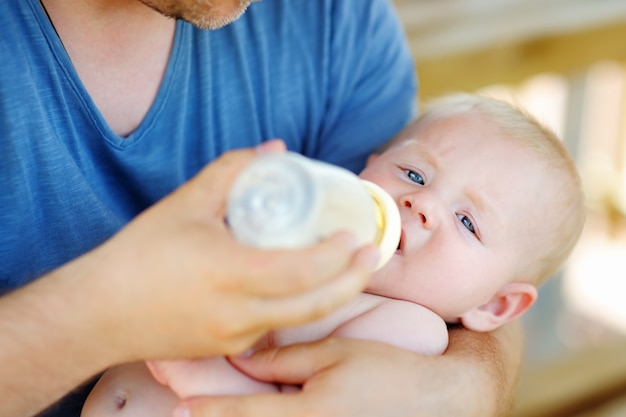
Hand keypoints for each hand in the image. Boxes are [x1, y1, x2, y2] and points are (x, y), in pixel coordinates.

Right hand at [76, 141, 379, 362]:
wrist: (99, 313)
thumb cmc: (140, 255)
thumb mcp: (187, 202)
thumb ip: (234, 169)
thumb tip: (276, 150)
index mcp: (231, 274)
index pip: (304, 271)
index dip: (337, 254)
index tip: (354, 234)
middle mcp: (239, 314)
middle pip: (316, 305)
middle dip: (354, 281)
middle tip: (371, 254)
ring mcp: (235, 337)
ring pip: (300, 320)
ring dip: (332, 296)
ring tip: (349, 270)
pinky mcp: (227, 348)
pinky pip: (275, 328)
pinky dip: (299, 308)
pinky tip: (303, 287)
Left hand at [174, 336, 502, 416]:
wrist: (437, 400)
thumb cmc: (387, 370)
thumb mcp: (334, 354)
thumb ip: (286, 359)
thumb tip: (245, 358)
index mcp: (305, 414)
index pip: (245, 415)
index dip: (211, 411)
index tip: (181, 408)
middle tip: (187, 414)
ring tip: (215, 415)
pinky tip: (263, 414)